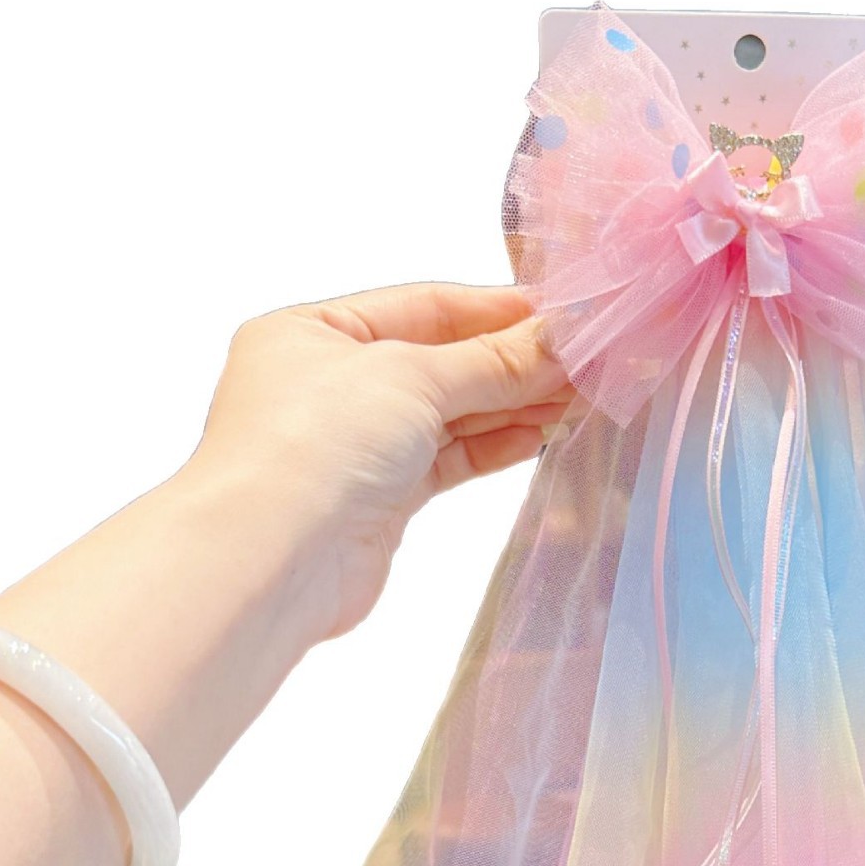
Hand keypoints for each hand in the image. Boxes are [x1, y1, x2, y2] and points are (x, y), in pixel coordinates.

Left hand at [185, 282, 572, 639]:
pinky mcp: (382, 500)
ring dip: (516, 404)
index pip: (425, 307)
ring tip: (584, 395)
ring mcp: (357, 444)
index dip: (498, 310)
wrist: (273, 559)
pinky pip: (450, 460)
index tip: (567, 314)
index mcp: (315, 331)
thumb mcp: (412, 377)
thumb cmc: (315, 443)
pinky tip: (545, 433)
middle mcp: (331, 383)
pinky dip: (496, 445)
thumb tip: (564, 339)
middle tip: (591, 360)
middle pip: (443, 361)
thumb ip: (493, 361)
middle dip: (516, 362)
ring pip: (451, 414)